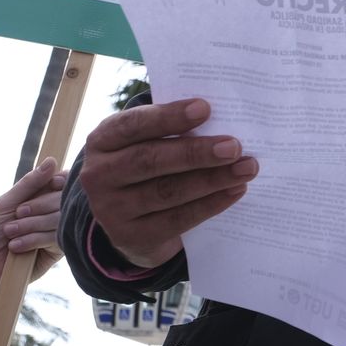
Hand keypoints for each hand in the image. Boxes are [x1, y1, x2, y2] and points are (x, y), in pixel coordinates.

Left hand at [0, 159, 66, 344]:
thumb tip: (52, 161)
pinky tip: (17, 246)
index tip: (52, 184)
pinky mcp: (58, 251)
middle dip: (38, 206)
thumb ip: (29, 183)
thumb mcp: (6, 204)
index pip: (62, 182)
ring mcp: (57, 231)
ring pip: (60, 218)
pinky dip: (35, 239)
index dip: (60, 181)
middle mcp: (52, 213)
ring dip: (32, 224)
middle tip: (17, 215)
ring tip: (10, 234)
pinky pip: (57, 237)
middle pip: (63, 199)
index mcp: (40, 199)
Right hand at [79, 98, 257, 268]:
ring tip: (246, 168)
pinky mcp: (132, 236)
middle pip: (150, 160)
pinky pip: (177, 219)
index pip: (133, 125)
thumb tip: (224, 115)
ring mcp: (111, 209)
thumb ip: (174, 128)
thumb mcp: (149, 141)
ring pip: (167, 192)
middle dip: (196, 152)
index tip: (205, 108)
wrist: (132, 219)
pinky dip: (211, 204)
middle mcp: (99, 174)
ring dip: (212, 179)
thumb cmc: (151, 162)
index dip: (168, 117)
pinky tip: (235, 191)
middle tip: (234, 146)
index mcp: (103, 140)